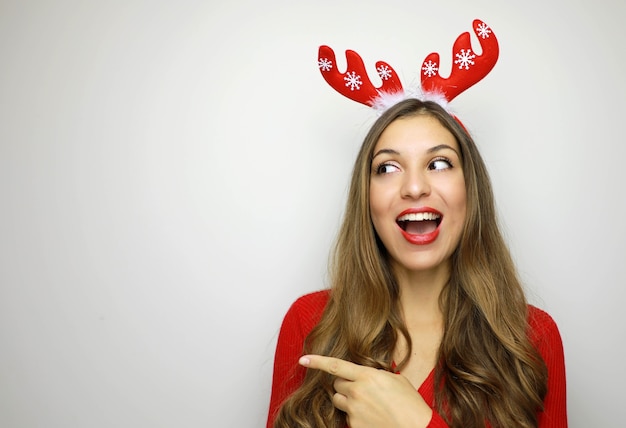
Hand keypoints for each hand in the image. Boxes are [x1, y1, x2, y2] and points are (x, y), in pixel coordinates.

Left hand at [299, 355, 432, 427]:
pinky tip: (372, 417)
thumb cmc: (410, 404)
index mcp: (367, 376)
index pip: (335, 366)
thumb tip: (365, 374)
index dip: (317, 361)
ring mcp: (354, 410)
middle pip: (336, 384)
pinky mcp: (354, 426)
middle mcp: (357, 392)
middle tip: (361, 389)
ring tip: (368, 404)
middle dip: (344, 385)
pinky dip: (355, 416)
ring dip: (347, 400)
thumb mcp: (396, 380)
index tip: (303, 359)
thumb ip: (375, 374)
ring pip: (338, 401)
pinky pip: (347, 417)